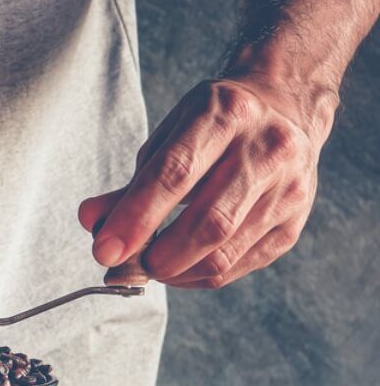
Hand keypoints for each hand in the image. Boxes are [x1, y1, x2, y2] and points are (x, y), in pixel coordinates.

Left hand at [79, 76, 335, 287]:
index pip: (176, 174)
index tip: (105, 251)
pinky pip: (237, 266)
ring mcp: (288, 187)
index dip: (136, 218)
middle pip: (208, 222)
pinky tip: (179, 267)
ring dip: (175, 272)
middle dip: (157, 256)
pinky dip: (197, 277)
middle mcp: (267, 148)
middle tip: (125, 266)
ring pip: (224, 253)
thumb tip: (92, 222)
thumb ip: (129, 185)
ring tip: (149, 265)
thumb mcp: (168, 138)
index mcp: (226, 114)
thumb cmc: (214, 125)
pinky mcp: (294, 221)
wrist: (284, 108)